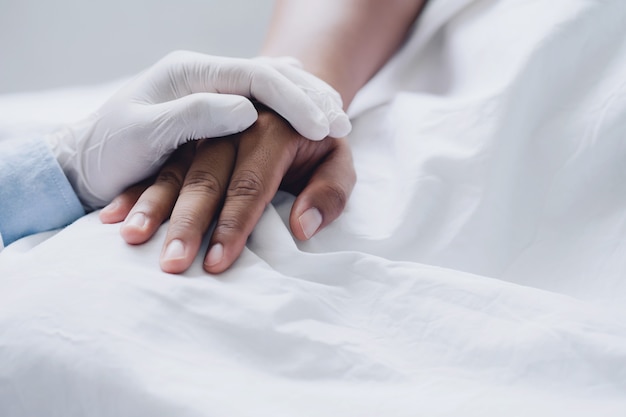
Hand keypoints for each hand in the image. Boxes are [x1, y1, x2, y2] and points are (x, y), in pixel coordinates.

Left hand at [46, 50, 350, 209]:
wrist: (82, 162)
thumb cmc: (107, 152)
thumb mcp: (143, 132)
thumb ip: (193, 116)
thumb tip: (247, 111)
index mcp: (189, 74)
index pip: (255, 76)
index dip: (293, 99)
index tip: (323, 125)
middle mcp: (204, 76)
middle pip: (270, 75)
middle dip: (308, 97)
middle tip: (341, 124)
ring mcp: (209, 92)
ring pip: (270, 86)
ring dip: (304, 101)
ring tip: (335, 120)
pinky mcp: (211, 112)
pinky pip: (261, 102)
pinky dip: (289, 109)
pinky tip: (309, 115)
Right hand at [100, 106, 355, 273]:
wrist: (290, 97)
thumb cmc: (317, 142)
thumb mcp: (338, 160)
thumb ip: (330, 192)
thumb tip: (302, 227)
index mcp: (275, 128)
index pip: (252, 183)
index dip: (234, 225)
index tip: (217, 263)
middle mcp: (234, 125)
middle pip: (207, 177)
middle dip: (188, 223)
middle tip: (170, 264)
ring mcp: (205, 129)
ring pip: (175, 169)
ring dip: (152, 206)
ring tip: (131, 239)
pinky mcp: (184, 137)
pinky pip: (157, 165)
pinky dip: (135, 191)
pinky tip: (113, 217)